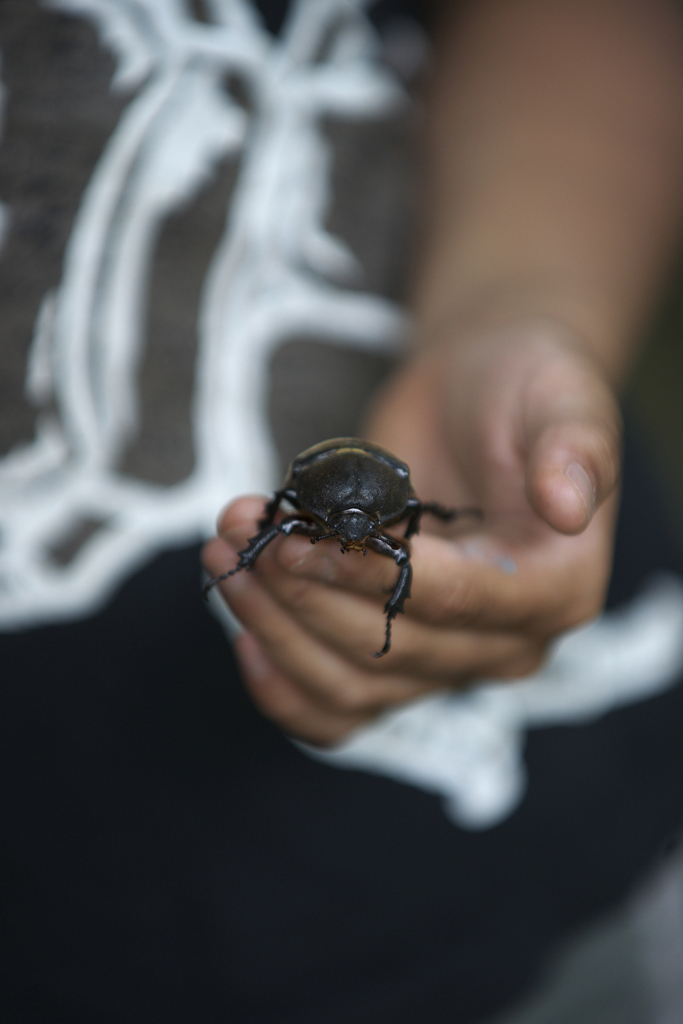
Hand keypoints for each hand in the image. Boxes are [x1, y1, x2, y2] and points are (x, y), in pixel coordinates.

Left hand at [202, 321, 620, 744]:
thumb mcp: (560, 396)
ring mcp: (443, 659)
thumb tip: (569, 506)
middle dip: (303, 595)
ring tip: (225, 556)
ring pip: (352, 685)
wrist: (475, 398)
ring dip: (276, 630)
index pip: (453, 603)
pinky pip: (337, 708)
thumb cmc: (519, 391)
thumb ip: (574, 447)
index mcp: (556, 590)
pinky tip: (244, 638)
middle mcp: (503, 642)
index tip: (298, 539)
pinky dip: (284, 689)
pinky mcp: (392, 656)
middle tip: (243, 534)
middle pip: (390, 651)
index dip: (367, 577)